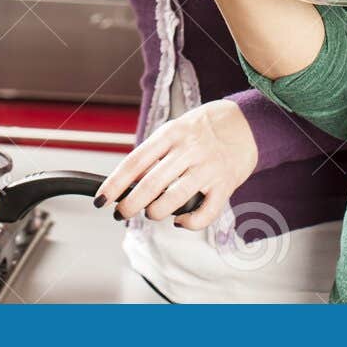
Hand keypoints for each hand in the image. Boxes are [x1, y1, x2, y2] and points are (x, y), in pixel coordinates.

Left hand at [93, 100, 259, 230]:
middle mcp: (189, 150)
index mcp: (171, 134)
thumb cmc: (202, 129)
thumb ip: (154, 153)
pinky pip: (205, 212)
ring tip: (151, 213)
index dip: (115, 183)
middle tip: (121, 213)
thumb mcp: (174, 130)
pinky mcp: (225, 184)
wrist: (245, 124)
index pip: (136, 161)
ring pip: (176, 198)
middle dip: (131, 204)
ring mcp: (208, 167)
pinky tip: (180, 219)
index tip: (101, 199)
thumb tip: (127, 183)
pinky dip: (189, 222)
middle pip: (152, 183)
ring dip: (156, 212)